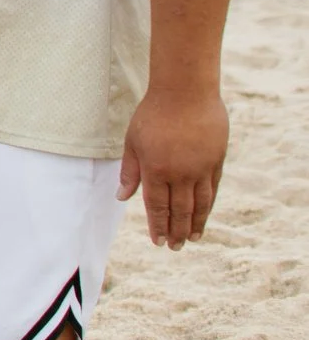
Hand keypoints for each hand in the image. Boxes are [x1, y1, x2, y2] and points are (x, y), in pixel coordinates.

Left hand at [118, 85, 227, 248]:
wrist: (185, 92)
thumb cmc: (152, 114)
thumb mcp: (133, 142)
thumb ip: (130, 172)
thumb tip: (121, 197)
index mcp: (156, 170)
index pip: (157, 206)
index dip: (157, 226)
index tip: (157, 241)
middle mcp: (180, 174)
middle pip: (180, 210)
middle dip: (176, 231)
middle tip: (174, 247)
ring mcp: (201, 168)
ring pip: (200, 204)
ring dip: (195, 223)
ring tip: (192, 238)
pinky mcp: (217, 161)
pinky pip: (213, 189)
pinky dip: (208, 205)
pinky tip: (204, 214)